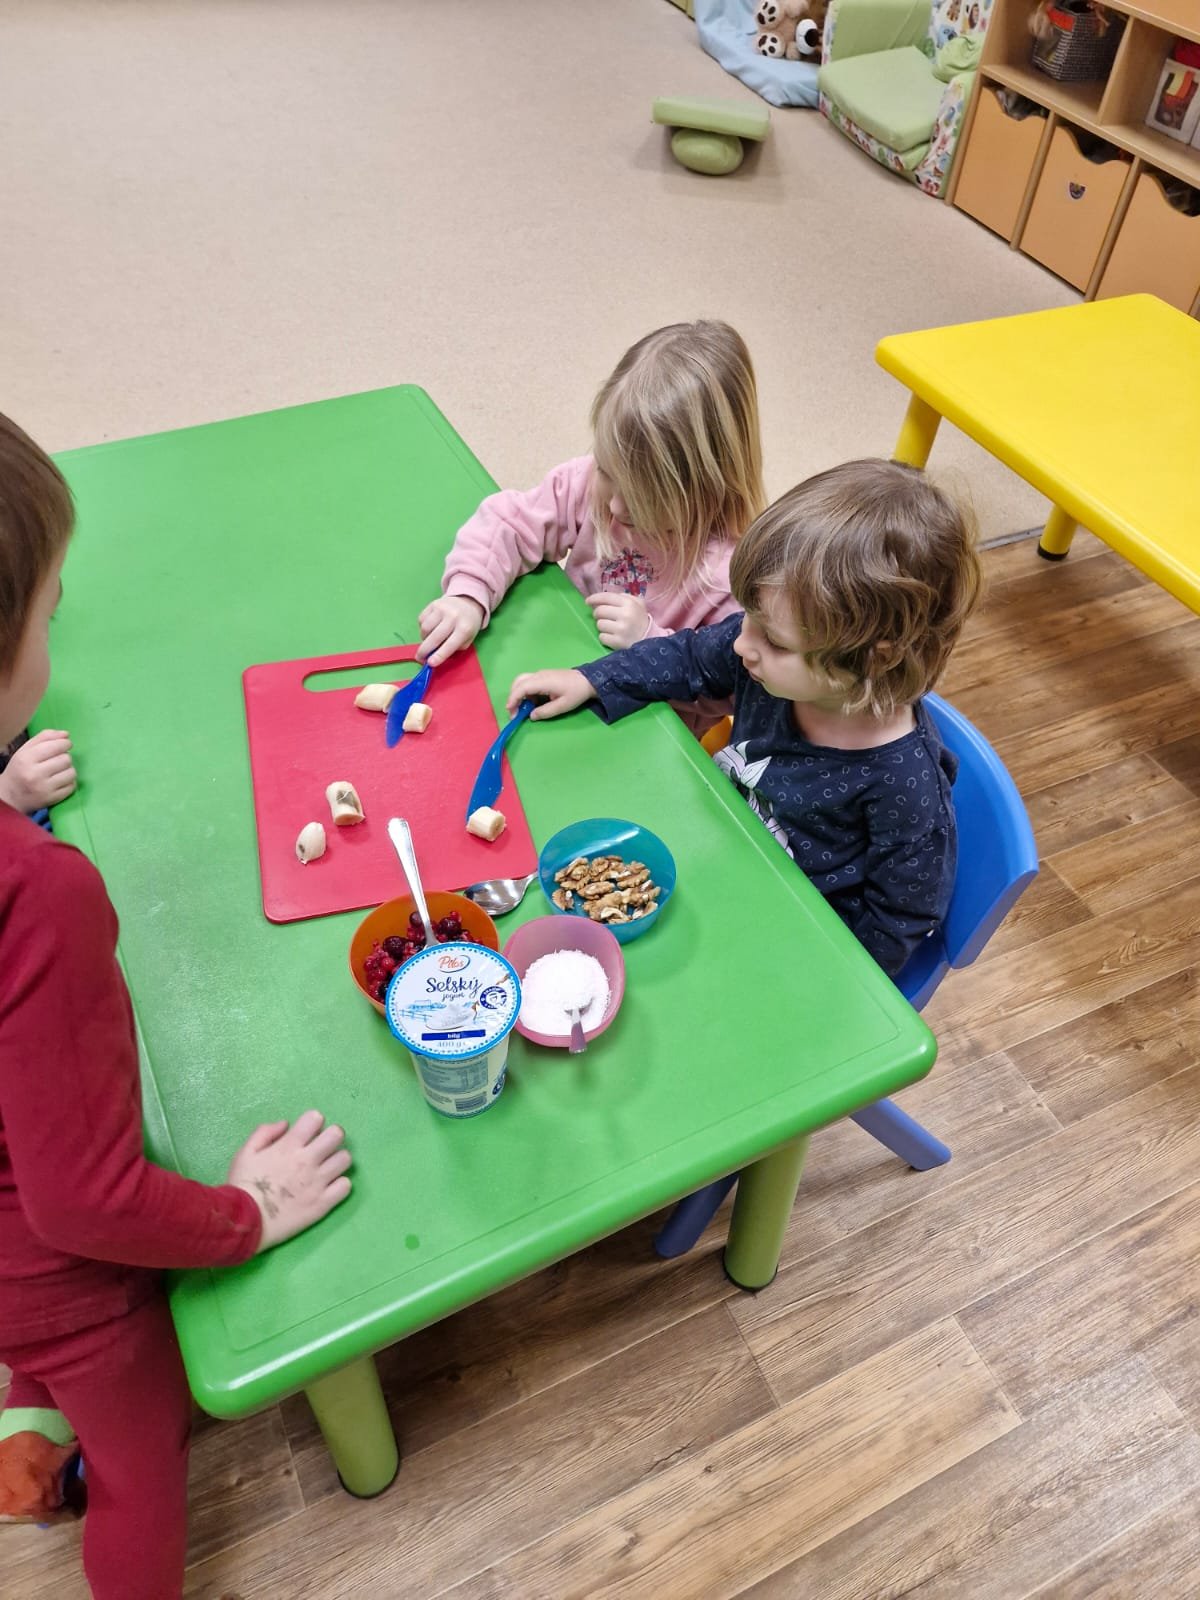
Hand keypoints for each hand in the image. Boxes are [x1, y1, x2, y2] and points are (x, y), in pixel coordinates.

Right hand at [0, 730, 76, 812]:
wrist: (10, 797)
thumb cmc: (20, 769)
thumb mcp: (25, 750)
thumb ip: (44, 737)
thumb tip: (66, 734)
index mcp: (26, 758)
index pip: (55, 746)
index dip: (65, 743)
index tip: (65, 744)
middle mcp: (35, 774)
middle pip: (66, 759)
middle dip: (65, 756)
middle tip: (58, 760)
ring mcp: (44, 788)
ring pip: (71, 772)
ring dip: (68, 769)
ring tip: (59, 770)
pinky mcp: (52, 799)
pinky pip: (72, 786)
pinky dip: (69, 782)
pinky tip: (60, 781)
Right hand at [227, 1111, 351, 1251]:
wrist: (244, 1223)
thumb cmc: (243, 1186)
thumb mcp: (245, 1153)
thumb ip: (264, 1132)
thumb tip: (286, 1124)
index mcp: (289, 1146)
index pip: (316, 1118)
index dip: (312, 1122)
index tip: (307, 1133)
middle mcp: (308, 1161)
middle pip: (337, 1135)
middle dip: (331, 1137)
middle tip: (321, 1148)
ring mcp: (318, 1182)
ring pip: (345, 1159)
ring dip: (336, 1160)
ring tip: (326, 1168)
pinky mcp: (323, 1203)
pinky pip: (346, 1186)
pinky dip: (339, 1184)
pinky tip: (328, 1187)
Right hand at [417, 595, 484, 664]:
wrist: (468, 602)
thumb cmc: (467, 625)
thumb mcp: (467, 639)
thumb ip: (453, 649)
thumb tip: (434, 656)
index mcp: (464, 629)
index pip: (450, 645)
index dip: (439, 655)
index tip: (430, 663)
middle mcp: (453, 617)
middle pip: (434, 637)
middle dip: (424, 651)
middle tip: (420, 658)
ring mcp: (442, 609)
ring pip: (425, 629)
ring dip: (424, 638)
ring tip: (429, 640)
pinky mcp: (433, 604)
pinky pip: (421, 620)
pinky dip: (422, 627)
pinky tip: (430, 628)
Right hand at [507, 670, 595, 719]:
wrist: (588, 680)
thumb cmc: (576, 692)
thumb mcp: (562, 706)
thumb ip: (545, 712)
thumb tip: (531, 716)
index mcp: (542, 681)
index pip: (521, 688)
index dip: (513, 699)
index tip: (510, 711)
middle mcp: (539, 675)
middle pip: (518, 682)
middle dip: (513, 696)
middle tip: (515, 711)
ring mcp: (541, 674)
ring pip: (522, 681)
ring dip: (519, 694)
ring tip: (523, 709)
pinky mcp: (544, 676)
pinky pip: (529, 682)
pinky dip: (526, 692)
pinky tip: (532, 703)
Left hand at [586, 592, 649, 649]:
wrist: (649, 639)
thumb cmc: (640, 620)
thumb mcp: (638, 604)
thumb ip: (624, 597)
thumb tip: (604, 598)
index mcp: (629, 603)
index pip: (606, 597)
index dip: (594, 598)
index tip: (587, 601)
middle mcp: (625, 615)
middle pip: (599, 611)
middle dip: (597, 614)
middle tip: (602, 617)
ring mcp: (621, 629)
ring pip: (599, 624)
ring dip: (602, 626)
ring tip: (611, 628)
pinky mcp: (618, 642)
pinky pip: (602, 637)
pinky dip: (605, 637)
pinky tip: (612, 637)